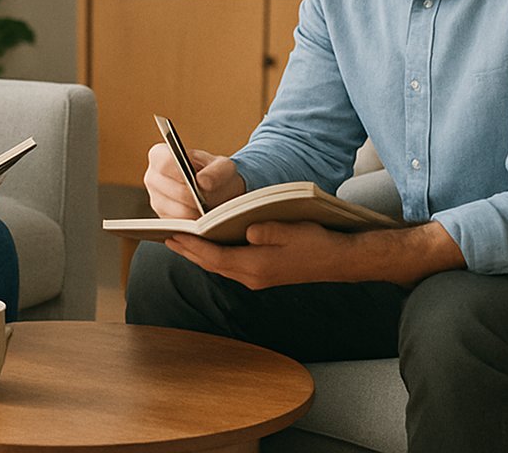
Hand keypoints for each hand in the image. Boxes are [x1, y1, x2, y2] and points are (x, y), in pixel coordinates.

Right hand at [143, 143, 245, 219]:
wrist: (217, 191)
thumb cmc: (217, 174)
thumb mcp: (223, 167)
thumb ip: (215, 172)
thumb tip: (202, 182)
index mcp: (160, 155)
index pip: (164, 163)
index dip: (179, 172)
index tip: (196, 181)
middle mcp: (152, 177)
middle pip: (168, 189)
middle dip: (190, 197)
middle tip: (208, 201)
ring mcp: (155, 199)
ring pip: (174, 210)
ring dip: (194, 212)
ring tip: (209, 210)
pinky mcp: (163, 218)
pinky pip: (177, 225)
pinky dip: (192, 224)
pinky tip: (203, 219)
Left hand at [167, 219, 465, 289]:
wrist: (342, 261)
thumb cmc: (318, 241)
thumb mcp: (293, 230)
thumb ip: (268, 230)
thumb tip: (247, 230)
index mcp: (257, 266)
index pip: (214, 258)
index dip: (191, 246)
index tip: (172, 234)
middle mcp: (253, 276)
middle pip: (212, 264)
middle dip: (189, 250)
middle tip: (165, 236)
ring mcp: (258, 277)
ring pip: (220, 265)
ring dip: (200, 253)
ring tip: (180, 237)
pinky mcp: (264, 274)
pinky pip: (231, 265)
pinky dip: (216, 254)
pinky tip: (209, 243)